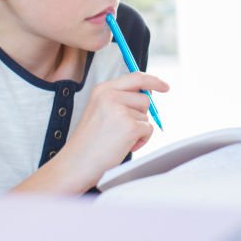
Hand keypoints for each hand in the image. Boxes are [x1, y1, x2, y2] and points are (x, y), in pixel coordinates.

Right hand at [57, 72, 168, 189]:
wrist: (77, 164)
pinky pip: (148, 129)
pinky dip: (142, 140)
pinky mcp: (130, 126)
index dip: (153, 81)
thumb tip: (148, 95)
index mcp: (102, 89)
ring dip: (139, 129)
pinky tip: (124, 146)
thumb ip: (120, 99)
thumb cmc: (90, 142)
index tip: (164, 86)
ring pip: (146, 115)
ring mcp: (120, 110)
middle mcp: (110, 95)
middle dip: (141, 114)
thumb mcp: (100, 111)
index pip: (135, 77)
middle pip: (145, 98)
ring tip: (119, 140)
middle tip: (124, 129)